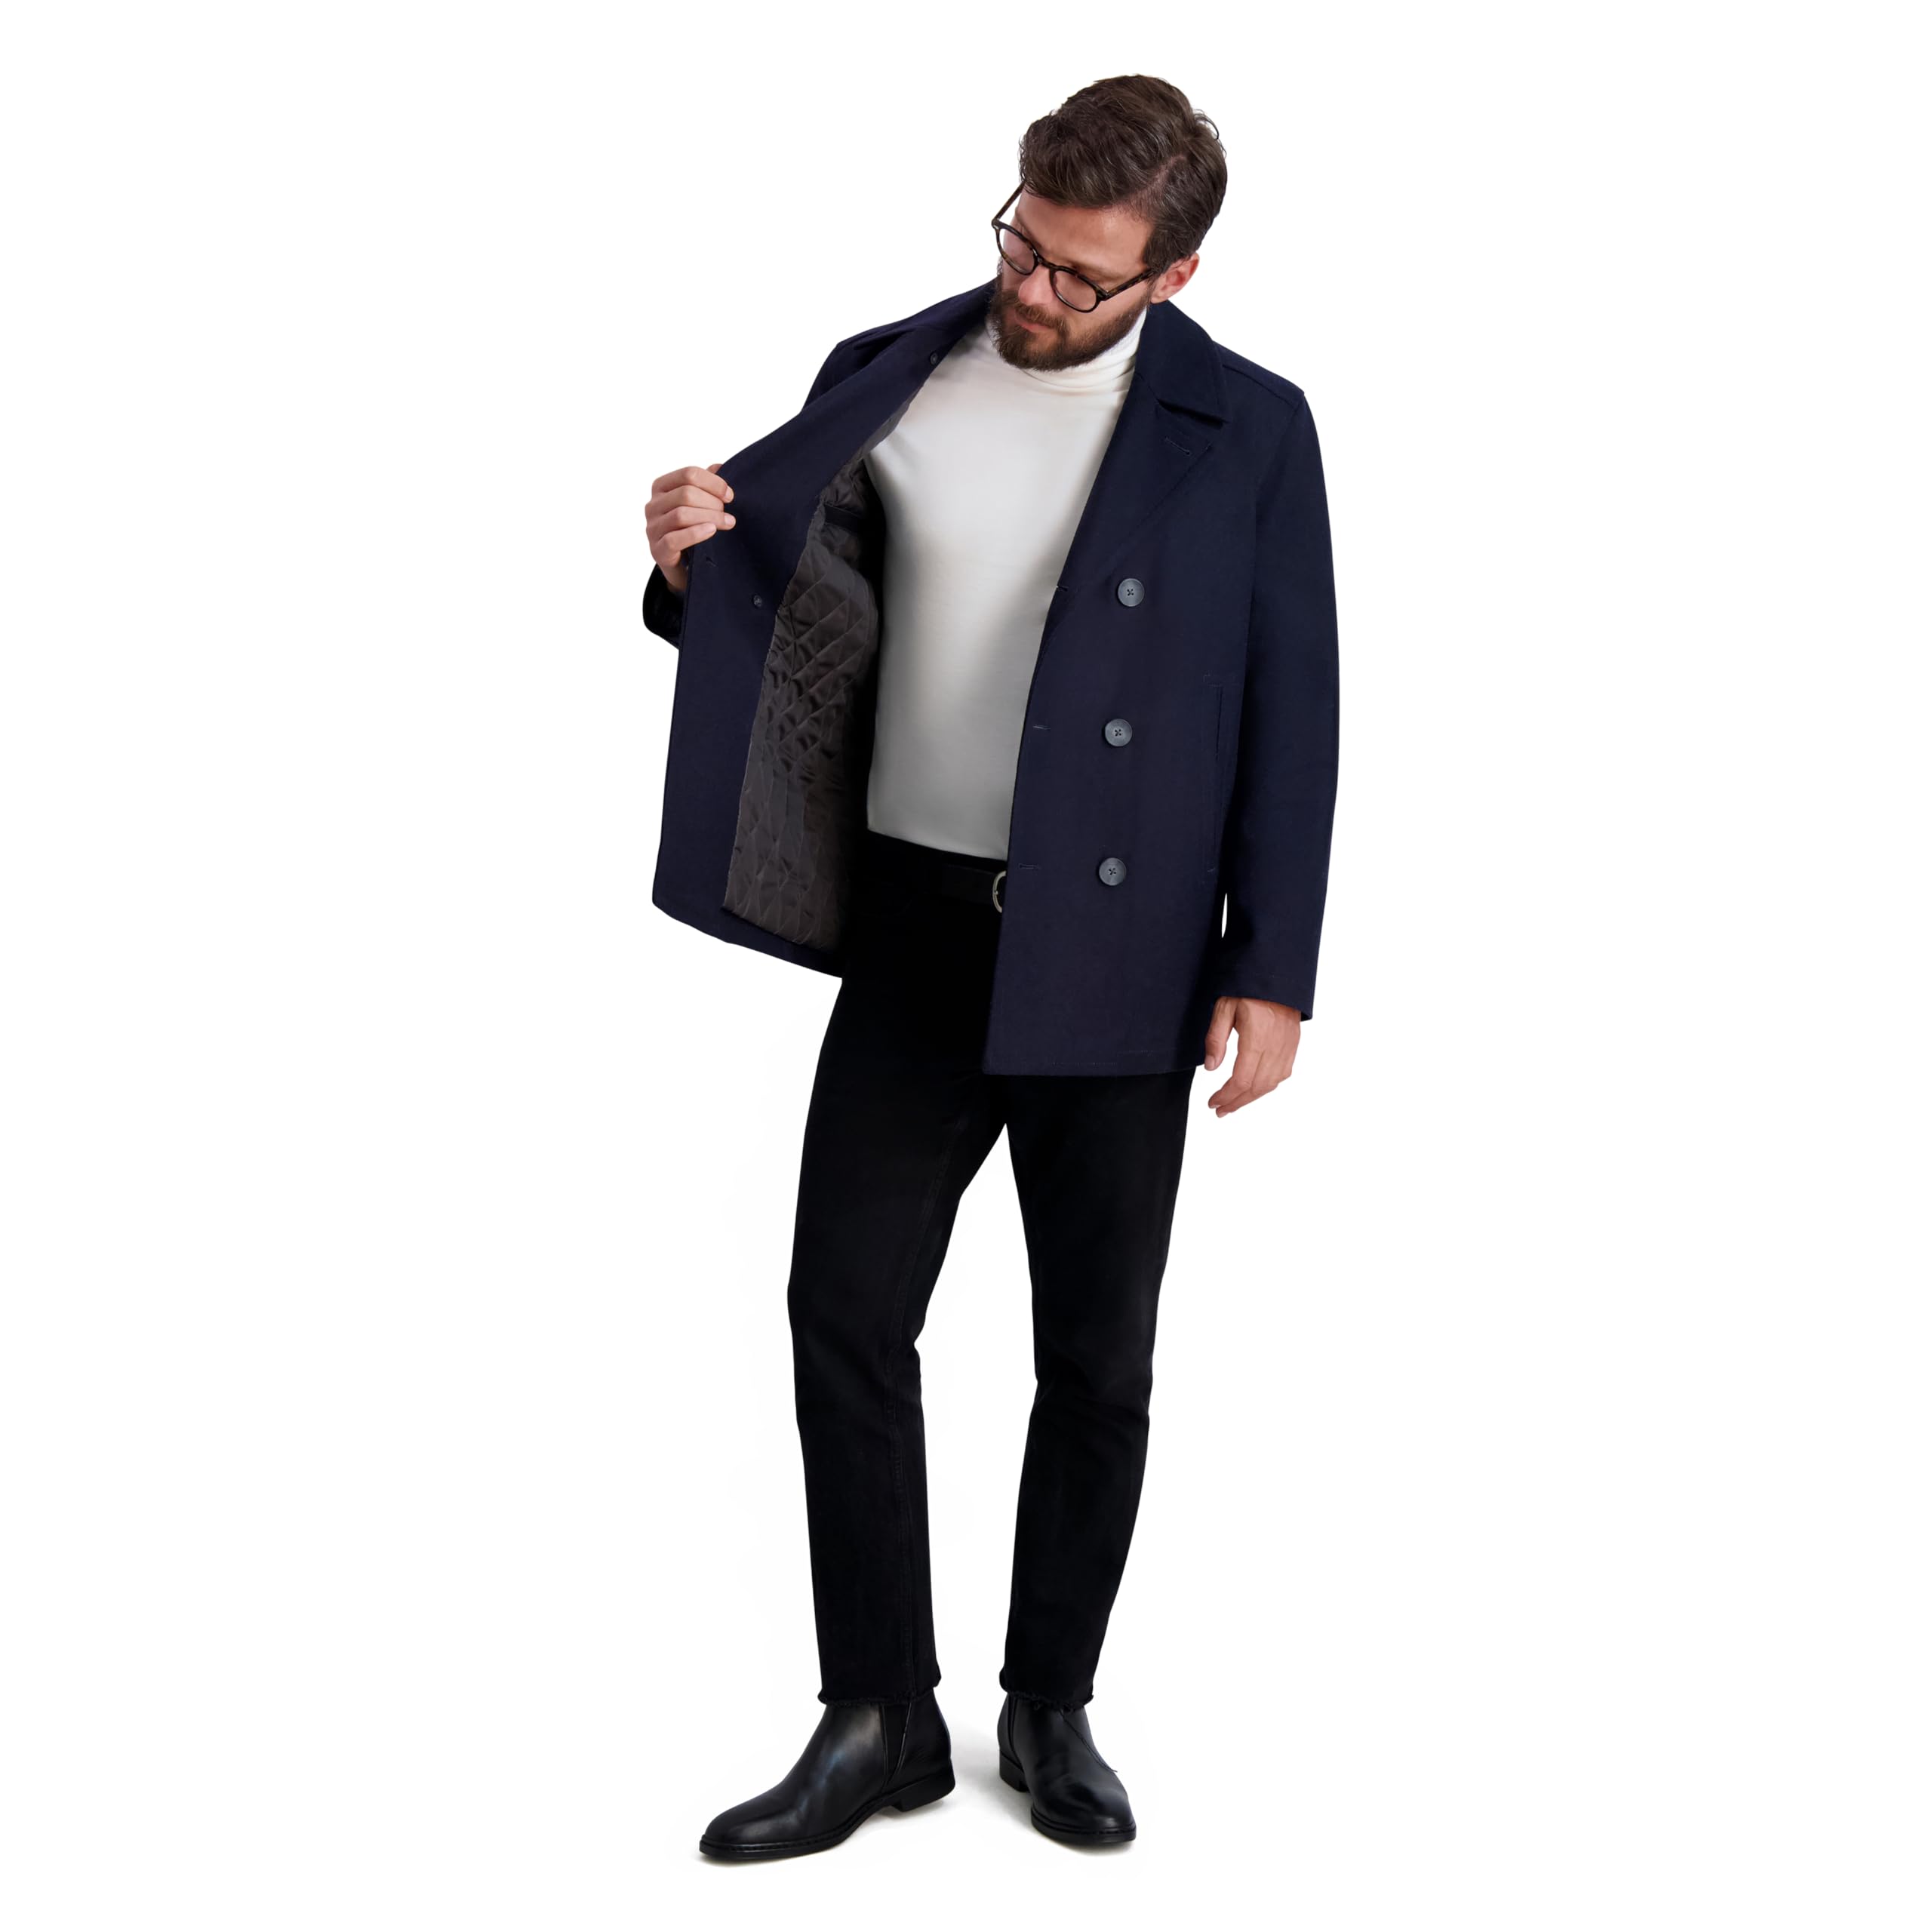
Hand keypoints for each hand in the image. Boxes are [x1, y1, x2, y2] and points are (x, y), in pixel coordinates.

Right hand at [648, 463, 735, 592]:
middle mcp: (653, 505)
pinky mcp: (657, 550)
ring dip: (710, 517)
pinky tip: (711, 531)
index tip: (730, 496)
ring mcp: (653, 528)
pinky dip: (696, 533)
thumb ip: (706, 484)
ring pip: (681, 515)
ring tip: (728, 523)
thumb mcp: (698, 503)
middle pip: (686, 494)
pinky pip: (674, 539)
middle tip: (728, 514)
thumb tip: (720, 466)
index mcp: (662, 487)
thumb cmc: (691, 528)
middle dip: (713, 503)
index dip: (714, 482)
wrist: (683, 565)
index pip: (688, 474)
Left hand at [1203, 996, 1301, 1116]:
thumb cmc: (1248, 987)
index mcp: (1257, 1037)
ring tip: (1234, 1103)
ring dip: (1252, 1098)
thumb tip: (1211, 1067)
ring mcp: (1287, 1046)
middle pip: (1257, 1087)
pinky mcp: (1293, 1043)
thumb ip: (1216, 1038)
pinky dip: (1267, 1086)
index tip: (1212, 1103)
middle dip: (1237, 1102)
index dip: (1226, 1096)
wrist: (1277, 972)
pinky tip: (1255, 1088)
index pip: (1241, 1080)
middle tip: (1220, 1110)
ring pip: (1271, 1083)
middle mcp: (1276, 1046)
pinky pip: (1283, 1073)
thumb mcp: (1224, 1007)